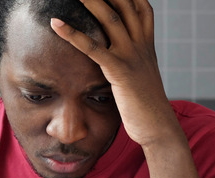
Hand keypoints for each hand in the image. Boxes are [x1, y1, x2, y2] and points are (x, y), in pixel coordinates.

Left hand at [50, 0, 183, 148]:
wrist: (159, 128)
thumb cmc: (147, 108)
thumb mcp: (141, 78)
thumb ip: (133, 63)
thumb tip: (121, 59)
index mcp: (147, 45)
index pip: (141, 7)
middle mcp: (141, 45)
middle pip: (125, 5)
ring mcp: (132, 57)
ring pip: (110, 19)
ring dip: (91, 1)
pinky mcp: (120, 72)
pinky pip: (93, 48)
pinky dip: (72, 34)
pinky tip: (56, 24)